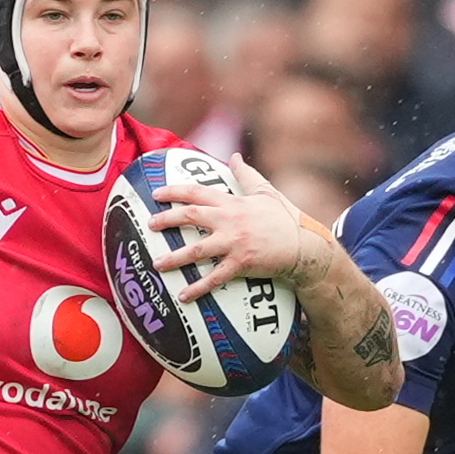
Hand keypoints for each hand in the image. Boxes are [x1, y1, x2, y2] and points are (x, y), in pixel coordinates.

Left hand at [150, 156, 320, 304]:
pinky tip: (182, 295)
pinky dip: (197, 287)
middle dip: (167, 219)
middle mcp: (230, 221)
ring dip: (174, 257)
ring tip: (157, 263)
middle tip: (150, 225)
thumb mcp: (266, 192)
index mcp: (233, 203)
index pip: (198, 192)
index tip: (156, 194)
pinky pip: (214, 278)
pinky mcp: (241, 264)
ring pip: (196, 250)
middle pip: (191, 216)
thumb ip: (247, 175)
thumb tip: (235, 157)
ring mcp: (235, 243)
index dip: (174, 191)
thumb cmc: (284, 219)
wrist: (303, 246)